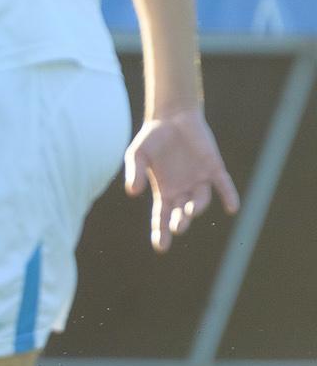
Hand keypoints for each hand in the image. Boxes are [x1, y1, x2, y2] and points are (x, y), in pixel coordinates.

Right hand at [123, 108, 240, 251]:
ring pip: (200, 200)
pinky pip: (223, 186)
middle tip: (177, 227)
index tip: (161, 248)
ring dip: (196, 207)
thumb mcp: (136, 155)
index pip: (161, 218)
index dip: (161, 233)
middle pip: (181, 213)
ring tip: (190, 210)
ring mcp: (199, 181)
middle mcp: (182, 191)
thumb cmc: (152, 138)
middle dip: (180, 222)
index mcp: (163, 192)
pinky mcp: (214, 169)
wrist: (172, 117)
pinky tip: (232, 207)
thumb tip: (133, 192)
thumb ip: (134, 172)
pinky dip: (228, 196)